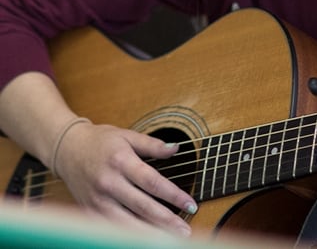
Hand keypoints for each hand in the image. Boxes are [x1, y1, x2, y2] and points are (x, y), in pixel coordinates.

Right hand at [55, 120, 197, 236]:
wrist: (68, 149)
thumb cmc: (101, 141)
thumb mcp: (127, 135)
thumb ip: (152, 144)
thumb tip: (176, 148)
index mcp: (121, 161)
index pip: (152, 182)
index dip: (173, 196)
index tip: (191, 205)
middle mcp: (108, 183)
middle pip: (142, 207)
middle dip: (166, 221)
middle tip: (185, 231)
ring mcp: (97, 201)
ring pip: (126, 224)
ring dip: (149, 235)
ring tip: (169, 241)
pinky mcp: (89, 212)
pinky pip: (110, 228)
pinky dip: (126, 236)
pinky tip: (144, 240)